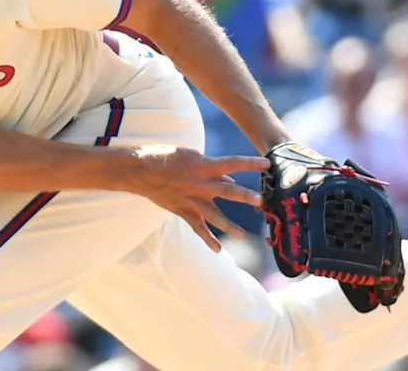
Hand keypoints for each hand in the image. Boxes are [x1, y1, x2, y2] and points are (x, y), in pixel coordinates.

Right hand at [130, 145, 269, 252]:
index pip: (232, 163)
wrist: (140, 171)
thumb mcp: (190, 156)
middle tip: (261, 202)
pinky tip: (217, 250)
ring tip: (243, 236)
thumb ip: (211, 169)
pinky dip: (207, 239)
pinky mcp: (183, 211)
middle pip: (228, 191)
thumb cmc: (165, 157)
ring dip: (229, 226)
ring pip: (214, 215)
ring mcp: (191, 199)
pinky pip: (197, 228)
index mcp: (203, 166)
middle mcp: (200, 184)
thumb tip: (228, 178)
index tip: (268, 164)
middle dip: (245, 196)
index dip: (250, 163)